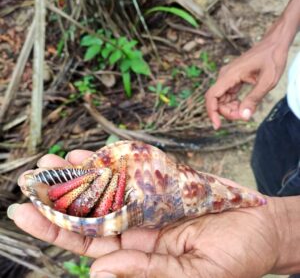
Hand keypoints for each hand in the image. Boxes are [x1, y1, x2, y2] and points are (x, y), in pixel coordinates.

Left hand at [11, 150, 280, 277]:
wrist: (261, 228)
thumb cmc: (236, 258)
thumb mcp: (194, 275)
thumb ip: (148, 274)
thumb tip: (100, 272)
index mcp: (141, 255)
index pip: (88, 243)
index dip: (55, 228)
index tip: (24, 212)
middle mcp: (139, 228)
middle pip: (92, 212)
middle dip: (60, 196)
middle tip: (32, 177)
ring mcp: (151, 203)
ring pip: (109, 188)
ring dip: (81, 175)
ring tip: (54, 160)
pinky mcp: (165, 184)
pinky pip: (134, 172)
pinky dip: (114, 162)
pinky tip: (93, 153)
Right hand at [205, 37, 288, 128]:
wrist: (274, 43)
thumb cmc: (272, 58)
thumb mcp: (267, 81)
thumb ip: (254, 99)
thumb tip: (243, 116)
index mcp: (229, 75)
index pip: (212, 96)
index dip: (212, 112)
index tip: (217, 126)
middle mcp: (224, 76)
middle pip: (216, 101)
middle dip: (227, 112)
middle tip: (244, 116)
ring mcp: (227, 78)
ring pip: (221, 100)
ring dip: (230, 109)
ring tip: (246, 110)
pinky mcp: (232, 79)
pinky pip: (227, 96)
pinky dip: (233, 103)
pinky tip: (244, 105)